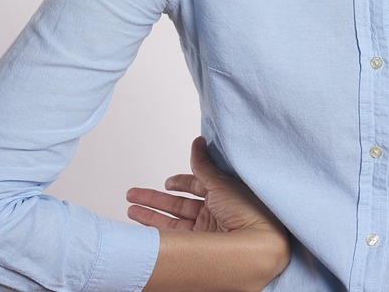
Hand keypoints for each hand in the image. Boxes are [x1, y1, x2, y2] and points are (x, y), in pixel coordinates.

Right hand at [127, 136, 285, 235]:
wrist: (257, 245)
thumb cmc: (247, 211)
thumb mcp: (221, 182)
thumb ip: (203, 164)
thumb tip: (197, 141)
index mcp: (223, 195)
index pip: (196, 186)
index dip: (180, 183)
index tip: (167, 183)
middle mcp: (215, 213)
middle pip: (179, 205)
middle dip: (155, 199)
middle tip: (132, 195)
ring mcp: (206, 232)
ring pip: (172, 221)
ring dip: (150, 214)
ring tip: (130, 209)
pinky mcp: (199, 248)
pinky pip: (175, 237)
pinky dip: (158, 230)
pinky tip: (143, 227)